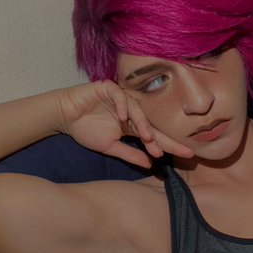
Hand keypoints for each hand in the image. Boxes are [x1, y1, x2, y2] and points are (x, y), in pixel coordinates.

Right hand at [56, 81, 192, 167]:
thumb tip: (150, 164)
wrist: (65, 115)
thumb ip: (130, 154)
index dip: (170, 146)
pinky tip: (123, 118)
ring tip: (147, 137)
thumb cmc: (86, 130)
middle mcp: (131, 112)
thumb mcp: (110, 147)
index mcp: (132, 125)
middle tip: (181, 149)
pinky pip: (120, 96)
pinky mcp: (109, 88)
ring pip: (138, 110)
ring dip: (143, 124)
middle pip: (152, 124)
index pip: (154, 136)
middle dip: (166, 138)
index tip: (187, 156)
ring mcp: (121, 99)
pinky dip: (123, 106)